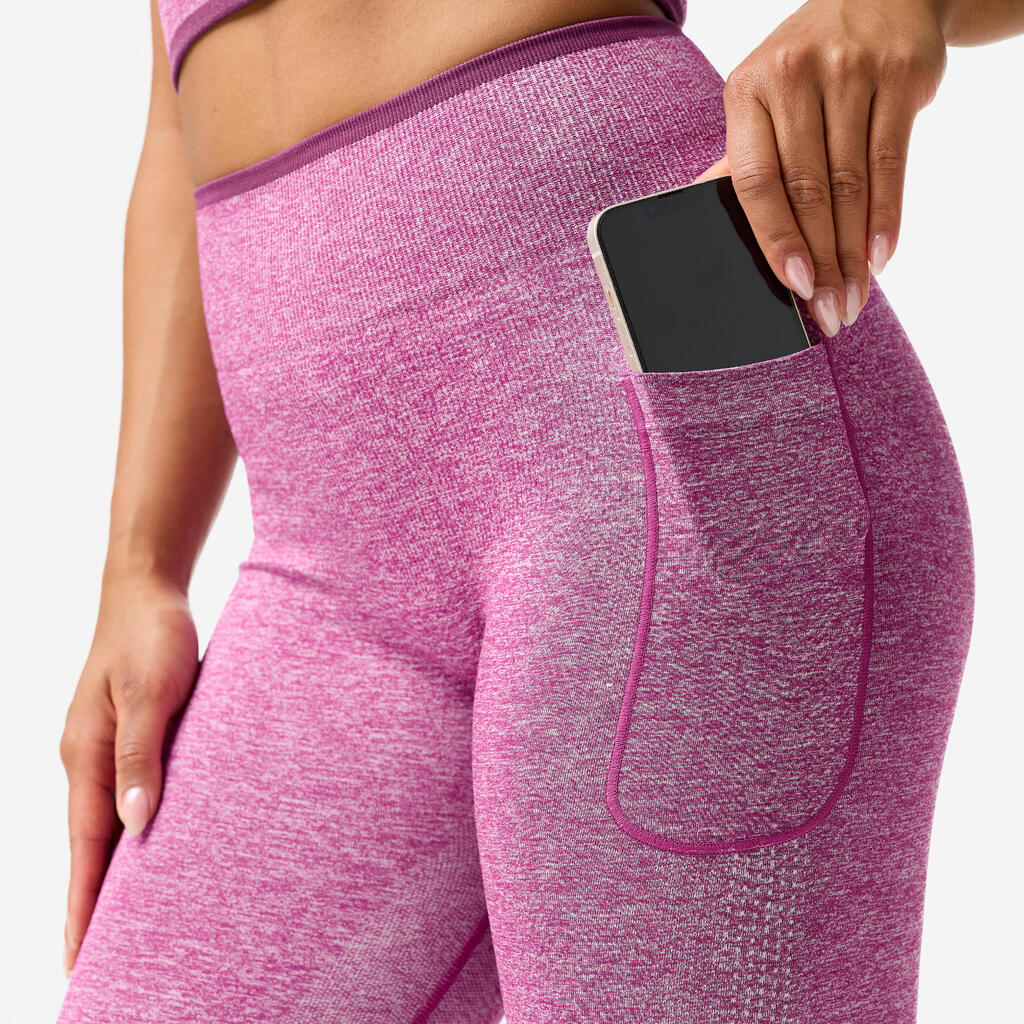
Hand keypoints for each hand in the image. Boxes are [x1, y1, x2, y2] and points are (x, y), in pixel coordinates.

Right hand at [58, 572, 198, 977]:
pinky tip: (146, 844)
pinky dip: (129, 830)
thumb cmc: (150, 635)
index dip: (83, 905)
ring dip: (109, 873)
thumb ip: (140, 754)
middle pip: (88, 846)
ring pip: (105, 823)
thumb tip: (135, 824)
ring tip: (120, 922)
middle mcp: (87, 759)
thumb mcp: (149, 692)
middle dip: (89, 904)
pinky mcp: (127, 734)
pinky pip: (123, 795)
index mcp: (85, 756)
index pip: (84, 848)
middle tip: (95, 962)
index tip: (80, 959)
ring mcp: (104, 747)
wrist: (146, 589)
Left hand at [692, 0, 947, 334]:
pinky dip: (886, 218)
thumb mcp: (763, 97)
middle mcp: (795, 78)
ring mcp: (851, 72)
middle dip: (820, 261)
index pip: (757, 181)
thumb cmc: (809, 65)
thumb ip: (743, 156)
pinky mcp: (899, 76)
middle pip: (807, 191)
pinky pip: (891, 163)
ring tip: (854, 296)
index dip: (775, 239)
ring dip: (852, 252)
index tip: (793, 285)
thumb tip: (702, 213)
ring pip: (850, 184)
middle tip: (829, 309)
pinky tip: (879, 257)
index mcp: (747, 90)